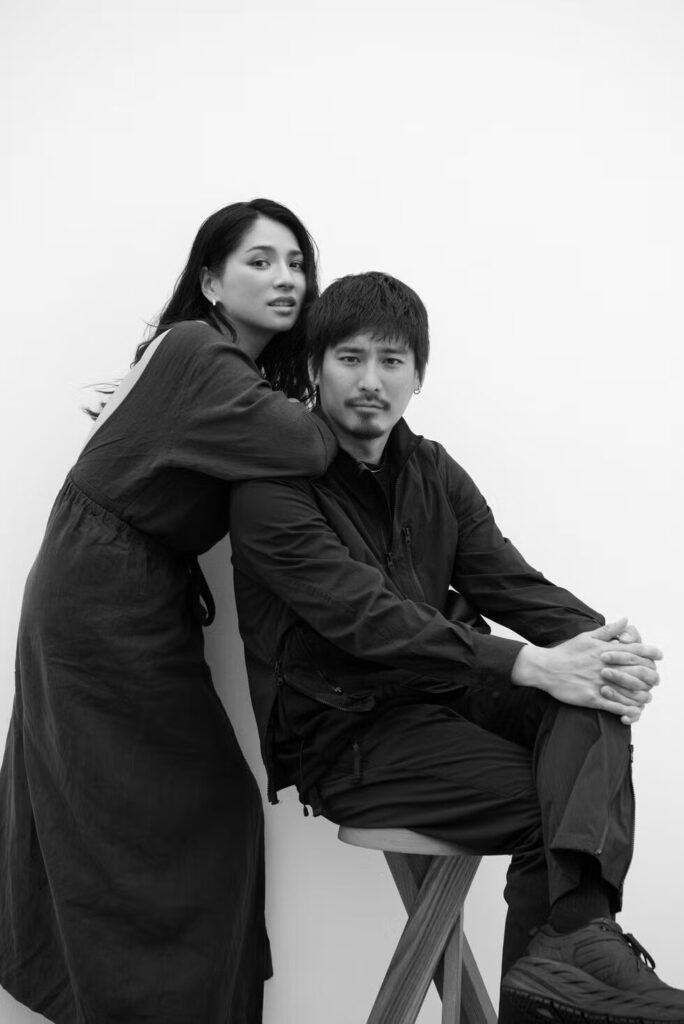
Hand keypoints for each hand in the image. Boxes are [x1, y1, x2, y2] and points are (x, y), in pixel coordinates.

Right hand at [511, 617, 660, 724]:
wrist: (545, 668)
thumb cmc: (566, 652)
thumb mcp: (586, 636)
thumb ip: (608, 630)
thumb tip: (625, 620)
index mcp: (604, 650)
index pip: (635, 650)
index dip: (650, 652)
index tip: (658, 655)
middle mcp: (604, 666)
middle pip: (637, 671)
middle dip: (651, 676)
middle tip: (655, 679)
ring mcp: (598, 683)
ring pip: (629, 691)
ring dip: (641, 695)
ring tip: (647, 697)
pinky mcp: (591, 698)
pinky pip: (614, 706)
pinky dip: (626, 710)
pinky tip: (633, 711)